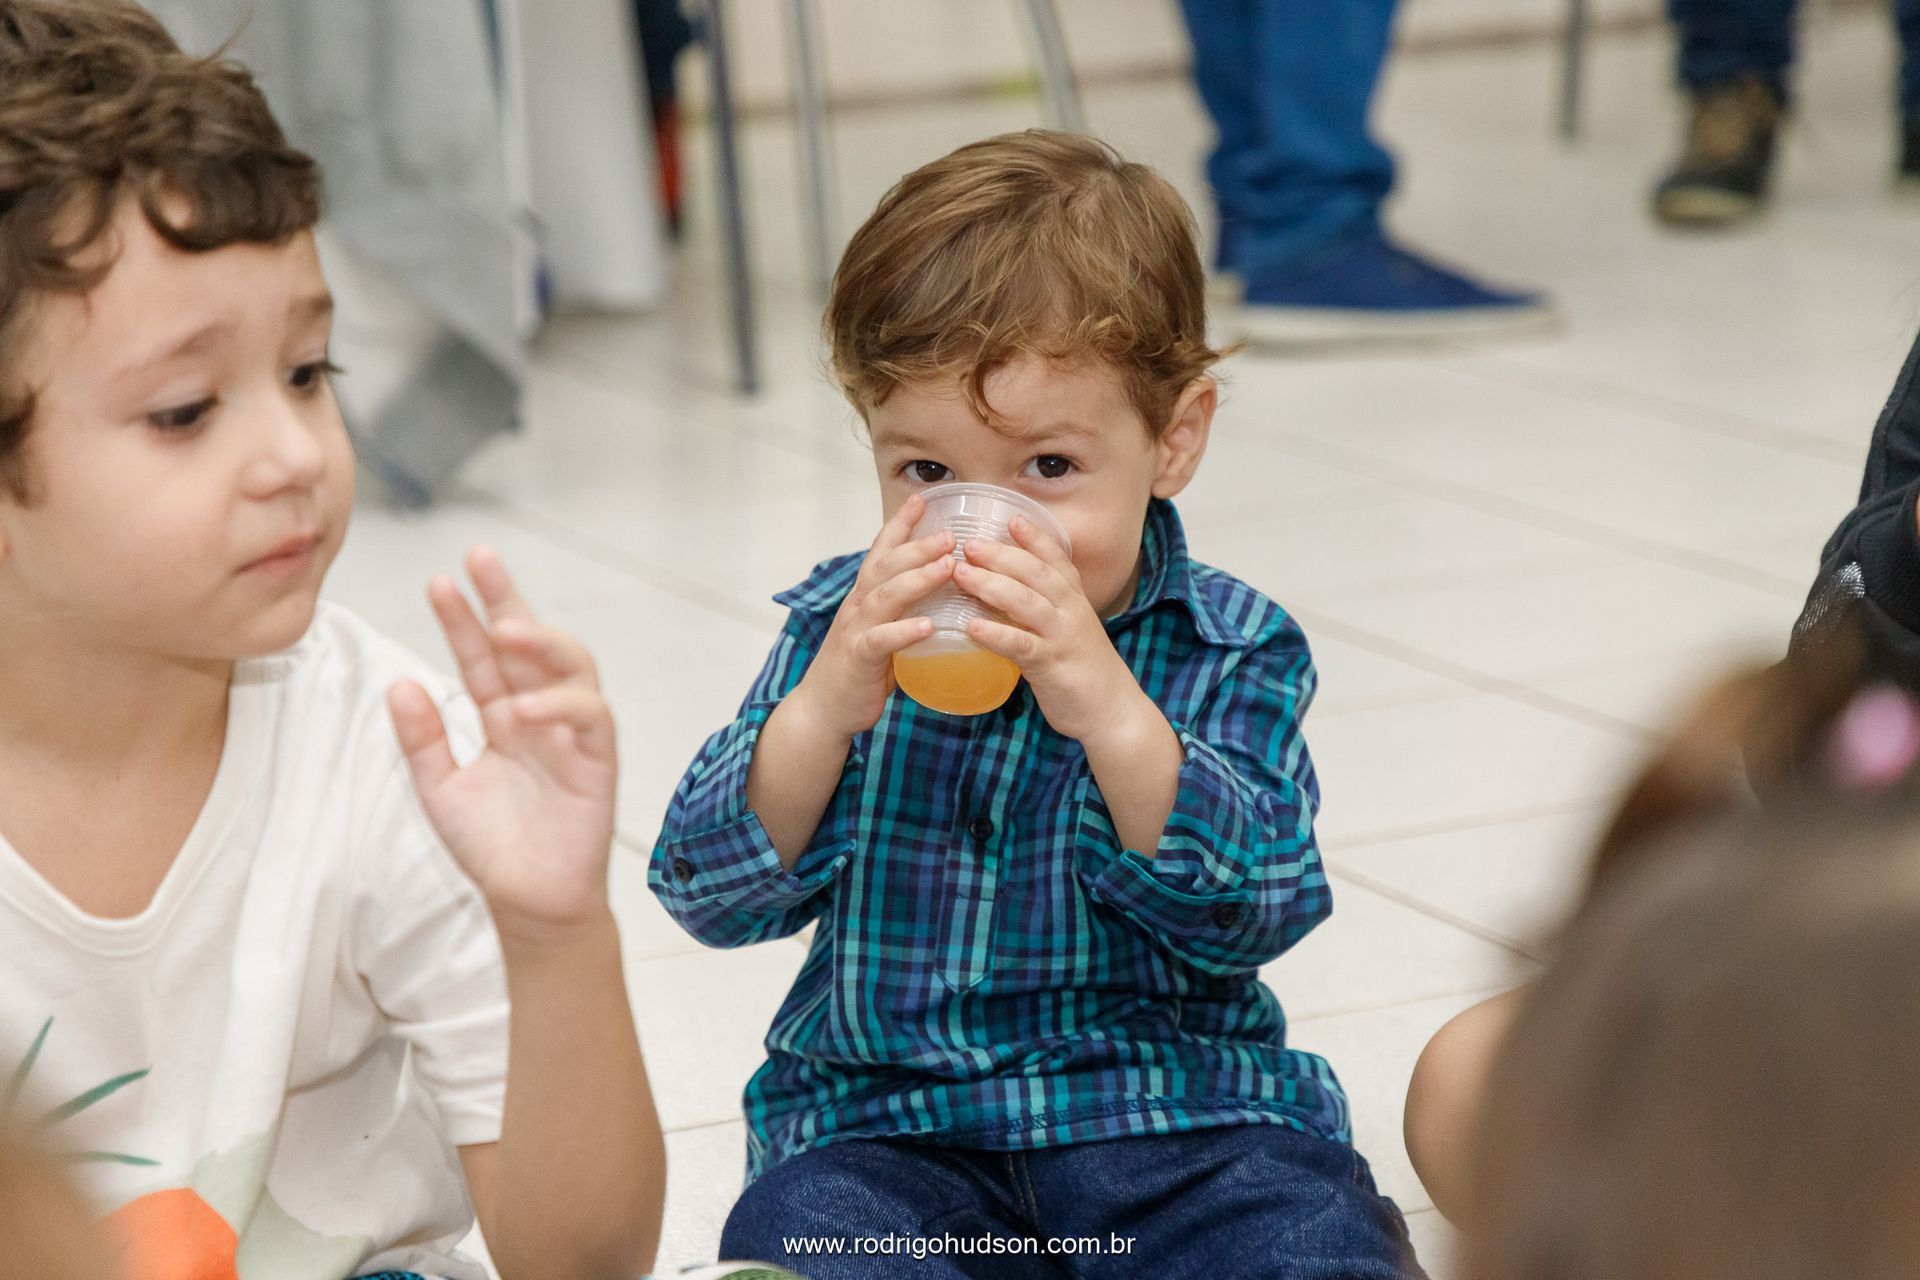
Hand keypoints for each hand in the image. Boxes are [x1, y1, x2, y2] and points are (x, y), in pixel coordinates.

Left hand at [388, 547, 616, 942]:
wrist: (528, 903)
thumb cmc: (492, 848)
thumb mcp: (439, 789)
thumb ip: (422, 739)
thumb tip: (400, 683)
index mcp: (501, 717)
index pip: (482, 655)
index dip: (463, 618)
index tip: (439, 581)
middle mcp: (539, 714)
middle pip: (530, 642)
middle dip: (508, 598)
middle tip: (481, 558)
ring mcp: (572, 734)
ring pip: (571, 666)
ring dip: (540, 641)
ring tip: (505, 627)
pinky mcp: (597, 760)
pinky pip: (588, 718)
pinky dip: (559, 705)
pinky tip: (522, 707)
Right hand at [785, 493, 956, 741]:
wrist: (824, 708)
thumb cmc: (860, 669)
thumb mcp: (881, 629)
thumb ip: (904, 610)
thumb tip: (944, 595)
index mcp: (865, 596)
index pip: (881, 551)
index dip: (899, 524)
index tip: (921, 500)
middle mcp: (858, 605)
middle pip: (887, 566)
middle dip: (918, 546)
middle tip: (951, 534)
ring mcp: (856, 629)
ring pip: (885, 595)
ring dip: (918, 578)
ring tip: (948, 566)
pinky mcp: (858, 658)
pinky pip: (881, 640)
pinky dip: (905, 631)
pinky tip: (929, 626)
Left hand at [953, 516, 1153, 744]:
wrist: (1112, 711)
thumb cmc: (1083, 670)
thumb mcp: (1069, 630)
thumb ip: (1044, 610)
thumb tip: (1005, 593)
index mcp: (1075, 600)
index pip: (1056, 560)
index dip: (1034, 538)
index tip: (1011, 517)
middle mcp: (1071, 612)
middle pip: (1035, 573)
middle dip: (1000, 554)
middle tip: (967, 543)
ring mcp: (1063, 637)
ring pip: (1026, 602)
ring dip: (990, 585)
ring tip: (960, 574)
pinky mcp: (1052, 666)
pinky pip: (1021, 645)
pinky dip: (996, 633)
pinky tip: (971, 626)